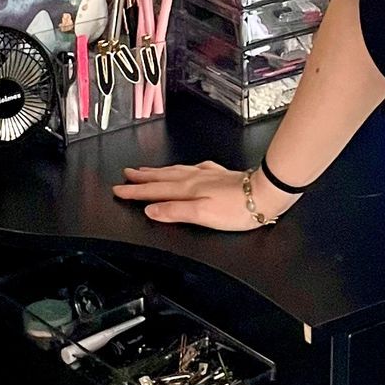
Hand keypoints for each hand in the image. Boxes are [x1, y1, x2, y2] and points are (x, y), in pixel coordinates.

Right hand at [110, 159, 294, 230]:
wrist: (266, 194)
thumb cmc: (238, 208)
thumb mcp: (202, 215)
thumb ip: (175, 212)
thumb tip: (150, 211)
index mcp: (187, 190)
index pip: (154, 192)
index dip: (135, 192)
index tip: (118, 190)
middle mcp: (194, 179)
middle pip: (161, 178)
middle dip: (141, 178)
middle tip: (125, 175)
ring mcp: (207, 176)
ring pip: (175, 172)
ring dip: (158, 172)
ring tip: (145, 171)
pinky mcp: (219, 175)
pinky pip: (192, 169)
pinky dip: (181, 169)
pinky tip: (185, 169)